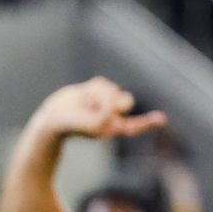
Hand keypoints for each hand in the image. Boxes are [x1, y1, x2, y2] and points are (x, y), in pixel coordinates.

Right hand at [31, 77, 167, 142]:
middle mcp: (111, 116)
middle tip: (99, 106)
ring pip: (113, 89)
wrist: (51, 121)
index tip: (161, 119)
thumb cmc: (70, 128)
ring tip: (85, 103)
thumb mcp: (88, 126)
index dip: (147, 122)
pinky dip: (93, 88)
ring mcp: (104, 103)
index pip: (133, 125)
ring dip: (100, 94)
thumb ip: (104, 116)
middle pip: (126, 101)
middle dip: (113, 100)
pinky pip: (103, 82)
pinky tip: (83, 97)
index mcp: (112, 128)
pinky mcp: (95, 91)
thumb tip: (114, 103)